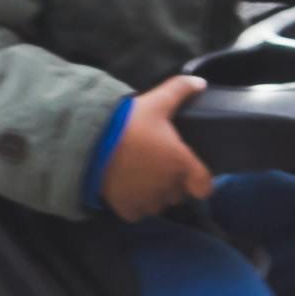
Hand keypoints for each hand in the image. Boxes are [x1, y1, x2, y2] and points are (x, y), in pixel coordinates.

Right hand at [102, 76, 217, 220]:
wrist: (89, 146)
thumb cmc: (127, 124)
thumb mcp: (156, 102)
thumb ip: (181, 90)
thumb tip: (200, 83)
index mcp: (182, 163)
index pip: (204, 186)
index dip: (201, 180)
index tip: (192, 173)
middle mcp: (168, 186)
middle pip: (179, 193)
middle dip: (173, 182)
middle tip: (159, 166)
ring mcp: (147, 200)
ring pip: (159, 204)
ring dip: (155, 195)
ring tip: (142, 178)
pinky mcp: (127, 209)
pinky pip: (138, 212)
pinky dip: (135, 204)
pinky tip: (128, 190)